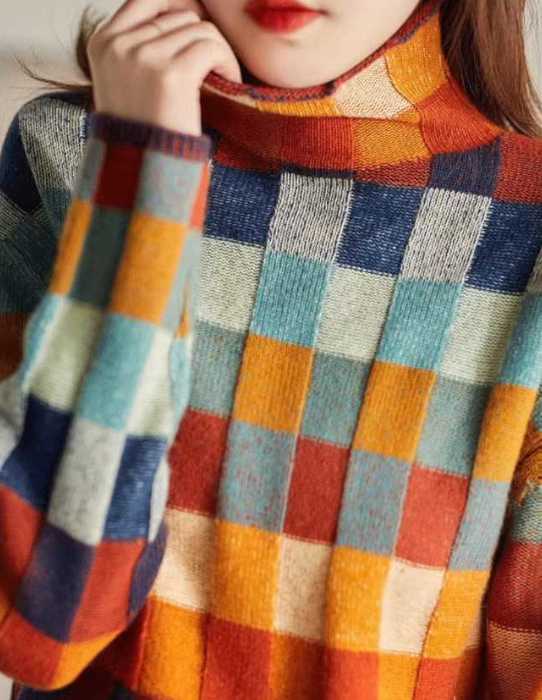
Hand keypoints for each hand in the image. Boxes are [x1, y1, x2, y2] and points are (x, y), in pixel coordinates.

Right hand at [87, 0, 242, 135]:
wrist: (144, 174)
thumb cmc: (144, 135)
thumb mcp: (128, 83)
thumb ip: (143, 47)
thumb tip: (187, 11)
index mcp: (102, 43)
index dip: (181, 10)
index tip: (199, 36)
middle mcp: (118, 45)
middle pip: (179, 14)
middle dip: (203, 38)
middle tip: (214, 68)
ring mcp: (142, 58)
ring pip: (199, 28)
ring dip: (219, 52)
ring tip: (222, 79)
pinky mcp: (170, 75)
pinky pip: (212, 47)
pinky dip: (228, 63)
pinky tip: (229, 83)